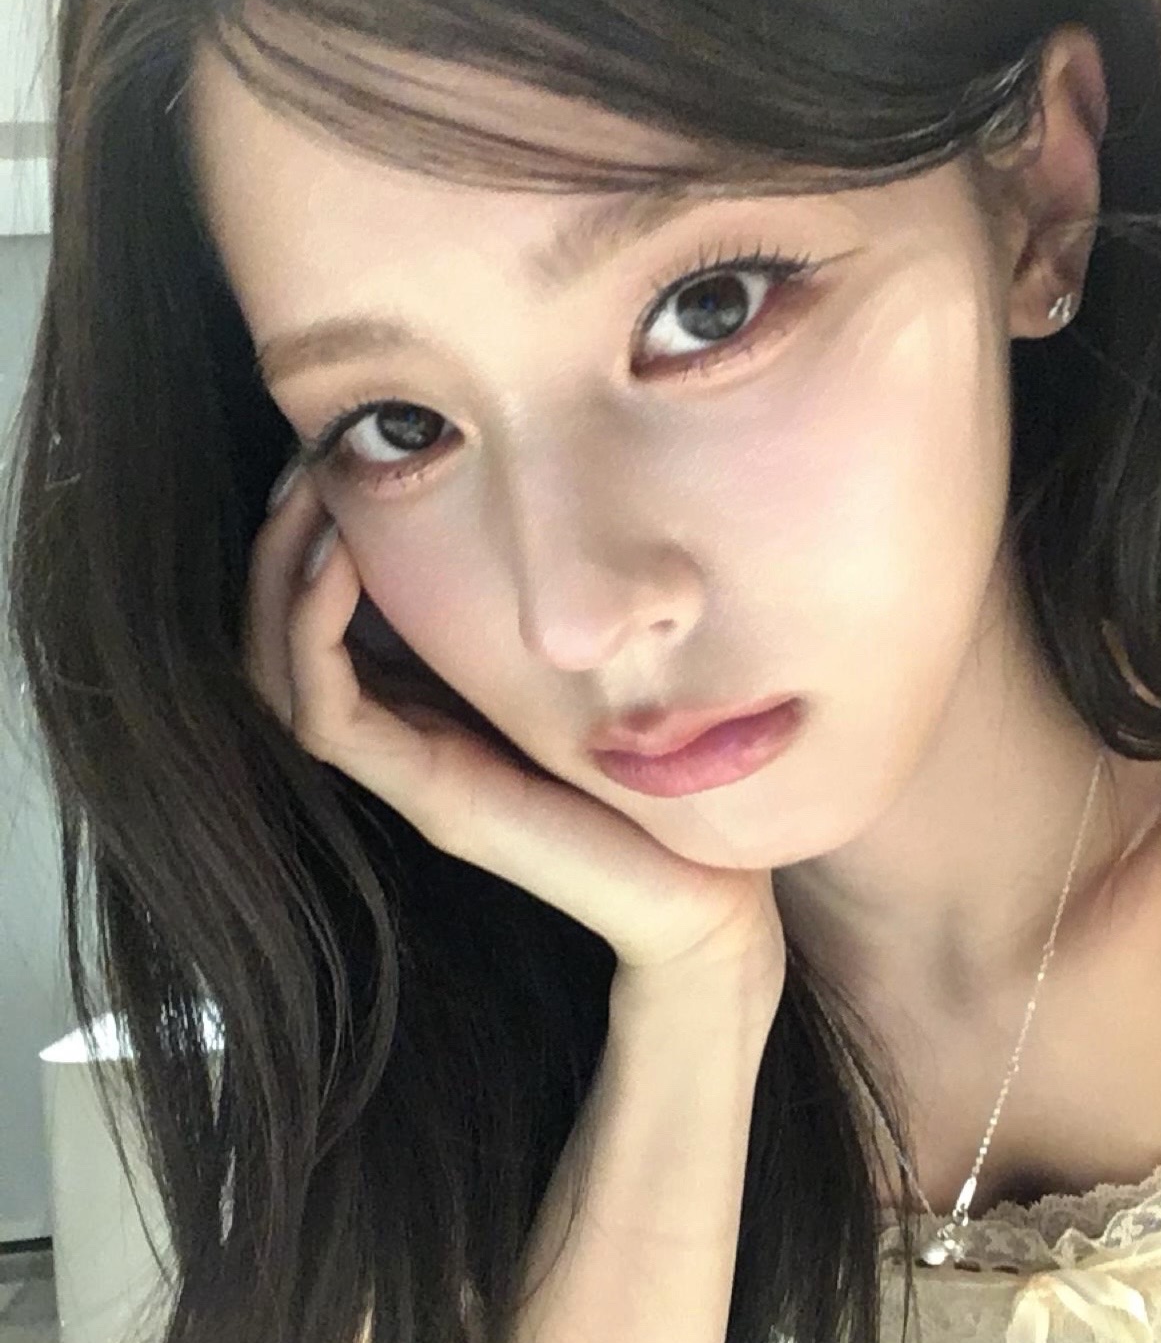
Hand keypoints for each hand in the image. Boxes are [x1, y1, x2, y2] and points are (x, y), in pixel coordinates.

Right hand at [241, 465, 787, 1024]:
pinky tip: (339, 558)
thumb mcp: (585, 657)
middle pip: (277, 638)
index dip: (304, 534)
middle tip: (302, 457)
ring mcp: (409, 770)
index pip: (318, 617)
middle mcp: (402, 734)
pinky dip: (314, 631)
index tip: (331, 452)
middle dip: (276, 542)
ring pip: (280, 672)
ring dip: (278, 577)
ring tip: (306, 493)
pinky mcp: (431, 796)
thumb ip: (540, 603)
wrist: (703, 890)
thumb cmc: (658, 772)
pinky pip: (328, 713)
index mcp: (429, 702)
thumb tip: (536, 498)